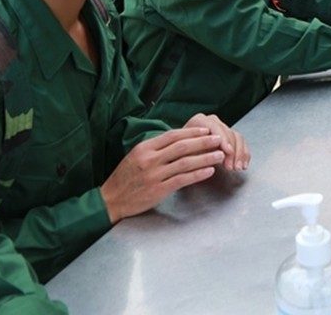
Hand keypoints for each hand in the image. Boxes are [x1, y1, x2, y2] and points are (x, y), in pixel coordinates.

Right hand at [100, 127, 224, 224]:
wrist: (110, 200)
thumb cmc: (125, 178)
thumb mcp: (136, 156)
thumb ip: (155, 149)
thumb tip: (178, 140)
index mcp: (144, 148)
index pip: (173, 135)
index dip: (192, 132)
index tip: (206, 130)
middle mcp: (150, 159)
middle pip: (182, 147)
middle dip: (203, 142)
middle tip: (218, 139)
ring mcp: (154, 175)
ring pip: (185, 162)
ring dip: (205, 157)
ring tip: (220, 154)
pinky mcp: (158, 190)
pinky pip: (182, 180)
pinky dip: (197, 174)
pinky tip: (209, 171)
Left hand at [184, 113, 249, 170]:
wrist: (179, 153)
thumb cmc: (179, 154)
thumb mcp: (182, 154)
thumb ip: (192, 153)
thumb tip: (211, 158)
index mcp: (199, 121)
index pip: (214, 127)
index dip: (222, 139)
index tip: (227, 152)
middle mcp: (212, 122)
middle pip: (228, 133)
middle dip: (232, 151)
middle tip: (232, 166)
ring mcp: (222, 129)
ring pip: (237, 138)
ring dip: (239, 154)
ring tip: (237, 168)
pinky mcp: (229, 137)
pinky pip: (241, 143)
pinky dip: (243, 154)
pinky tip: (243, 165)